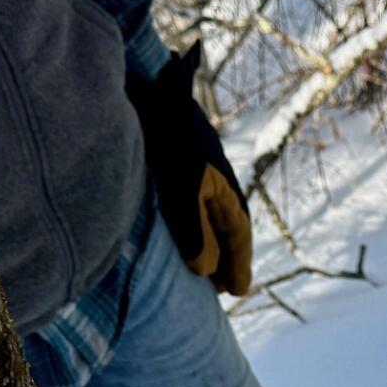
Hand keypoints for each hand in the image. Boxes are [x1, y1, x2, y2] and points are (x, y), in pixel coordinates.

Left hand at [126, 43, 254, 297]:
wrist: (147, 95)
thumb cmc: (166, 142)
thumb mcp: (182, 194)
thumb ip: (195, 234)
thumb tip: (205, 269)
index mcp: (224, 189)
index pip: (238, 235)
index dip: (238, 264)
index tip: (238, 291)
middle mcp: (215, 181)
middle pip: (226, 228)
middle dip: (227, 258)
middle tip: (223, 288)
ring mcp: (196, 173)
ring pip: (209, 217)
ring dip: (210, 243)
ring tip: (204, 270)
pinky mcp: (175, 166)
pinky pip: (191, 206)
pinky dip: (192, 227)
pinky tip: (180, 234)